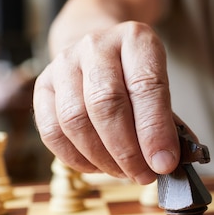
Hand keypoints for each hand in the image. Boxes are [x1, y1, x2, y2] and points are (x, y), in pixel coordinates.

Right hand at [33, 21, 179, 184]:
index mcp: (136, 40)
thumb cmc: (136, 75)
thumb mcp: (161, 85)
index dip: (155, 130)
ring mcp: (64, 63)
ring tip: (124, 172)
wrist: (100, 50)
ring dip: (102, 157)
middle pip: (106, 104)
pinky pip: (52, 131)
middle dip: (128, 150)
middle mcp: (96, 45)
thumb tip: (170, 162)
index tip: (164, 163)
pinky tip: (98, 166)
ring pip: (76, 119)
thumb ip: (168, 122)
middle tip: (144, 174)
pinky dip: (76, 158)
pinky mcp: (42, 85)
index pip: (146, 86)